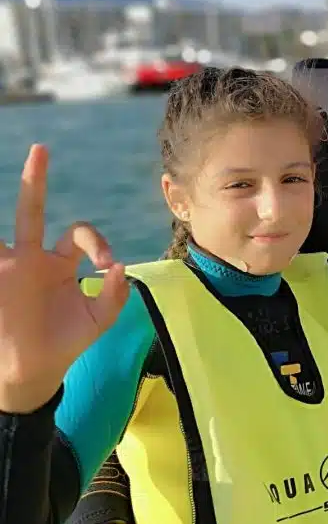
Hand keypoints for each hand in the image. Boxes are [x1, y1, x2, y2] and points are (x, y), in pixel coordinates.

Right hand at [0, 145, 128, 412]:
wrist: (30, 374)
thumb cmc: (65, 344)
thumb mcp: (98, 321)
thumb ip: (114, 296)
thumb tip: (120, 267)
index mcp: (61, 263)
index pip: (79, 233)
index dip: (96, 242)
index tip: (104, 263)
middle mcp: (32, 257)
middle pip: (32, 210)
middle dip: (35, 180)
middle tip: (41, 149)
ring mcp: (8, 267)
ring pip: (2, 226)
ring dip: (9, 200)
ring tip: (30, 164)